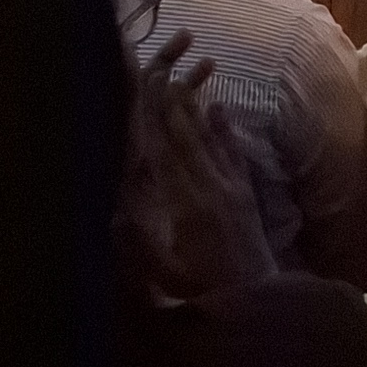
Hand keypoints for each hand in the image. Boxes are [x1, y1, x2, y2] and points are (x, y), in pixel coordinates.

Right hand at [124, 28, 276, 298]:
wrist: (258, 301)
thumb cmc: (202, 293)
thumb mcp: (162, 274)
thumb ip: (136, 243)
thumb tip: (107, 213)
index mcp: (186, 203)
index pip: (163, 151)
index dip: (150, 118)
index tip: (137, 86)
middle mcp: (211, 186)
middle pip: (186, 134)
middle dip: (170, 99)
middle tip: (157, 64)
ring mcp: (231, 186)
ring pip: (209, 137)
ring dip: (195, 104)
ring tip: (184, 74)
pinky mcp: (244, 193)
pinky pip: (231, 151)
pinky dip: (223, 126)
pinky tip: (218, 105)